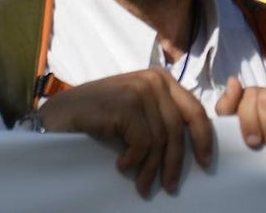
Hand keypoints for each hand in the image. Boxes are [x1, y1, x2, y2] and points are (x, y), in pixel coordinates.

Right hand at [38, 68, 213, 196]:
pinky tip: (121, 165)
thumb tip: (191, 145)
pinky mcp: (126, 105)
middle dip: (176, 162)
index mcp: (161, 78)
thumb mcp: (136, 110)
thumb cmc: (99, 116)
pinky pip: (142, 143)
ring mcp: (139, 90)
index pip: (195, 110)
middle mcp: (154, 80)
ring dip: (151, 169)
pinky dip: (134, 160)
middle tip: (170, 186)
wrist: (60, 114)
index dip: (204, 138)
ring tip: (142, 185)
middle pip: (178, 129)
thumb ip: (160, 116)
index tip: (205, 163)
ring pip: (160, 140)